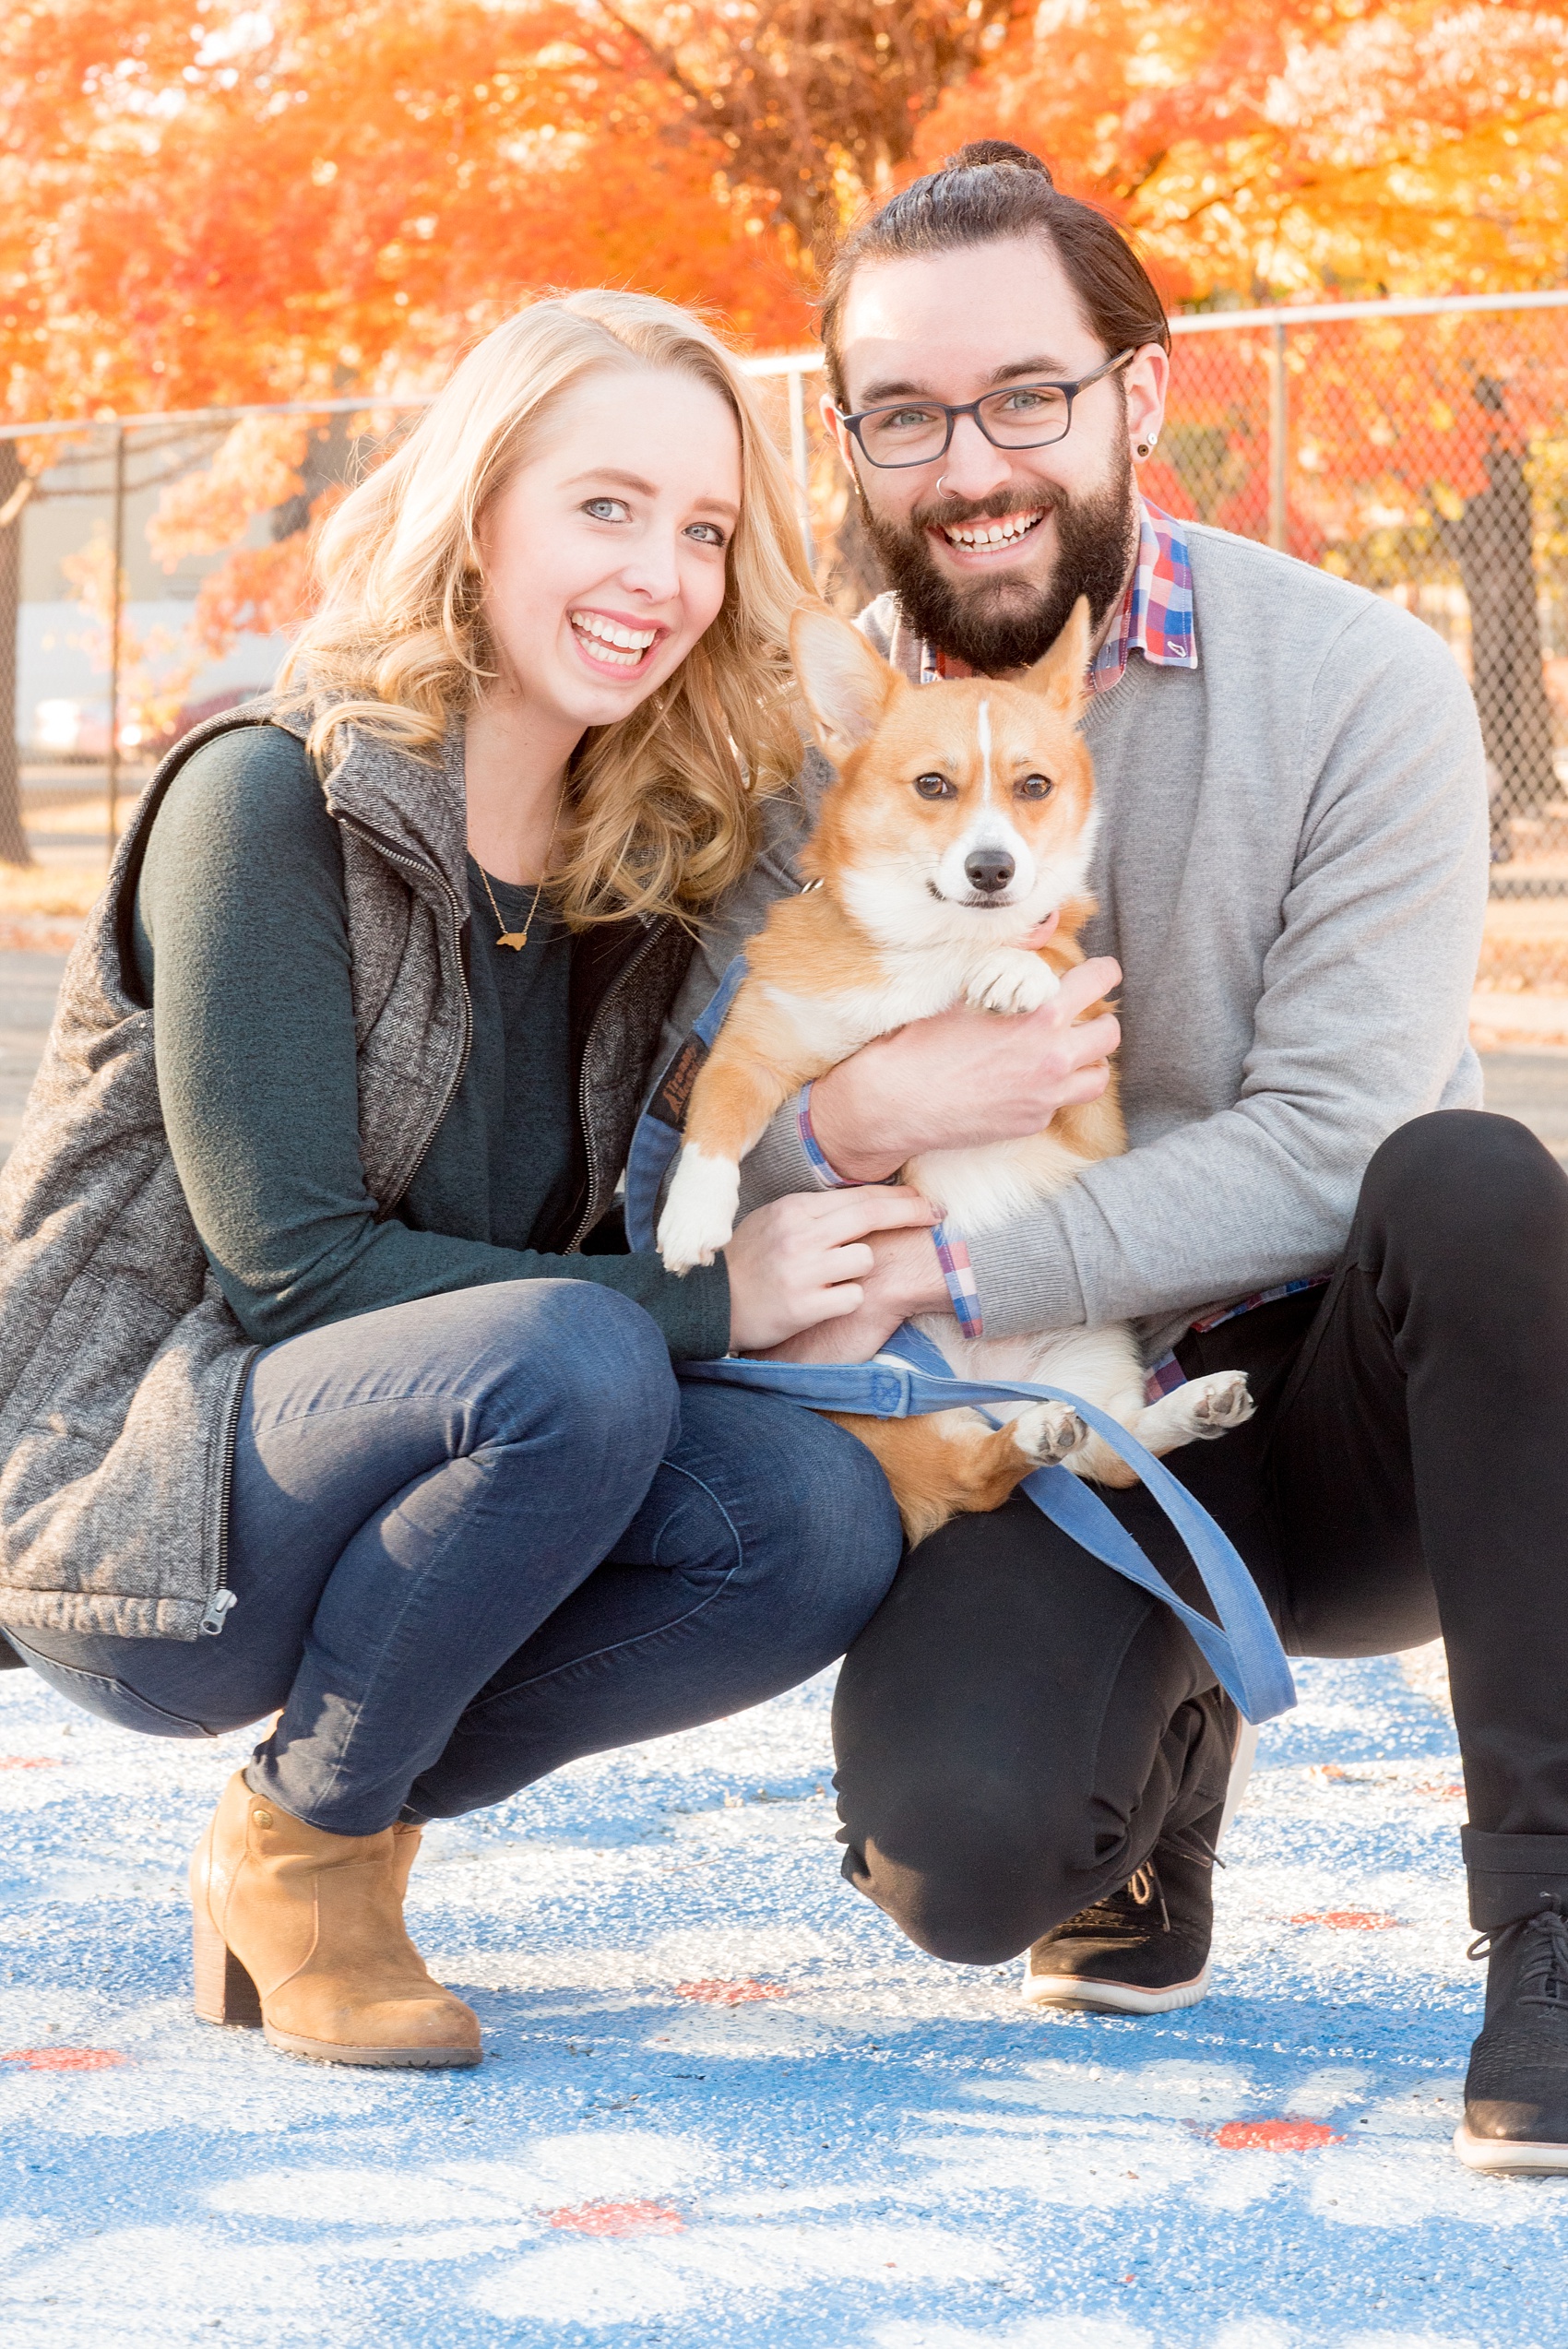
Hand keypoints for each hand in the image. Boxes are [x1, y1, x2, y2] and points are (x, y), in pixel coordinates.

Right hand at [722, 1187, 936, 1353]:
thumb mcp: (775, 1221)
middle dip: (911, 1213)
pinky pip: (853, 1297)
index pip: (859, 1196)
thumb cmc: (747, 1260)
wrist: (708, 1302)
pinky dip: (849, 1300)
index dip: (899, 1197)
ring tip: (838, 1277)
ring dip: (862, 1268)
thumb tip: (867, 1202)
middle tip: (937, 1215)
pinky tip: (830, 1301)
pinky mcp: (804, 1306)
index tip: (925, 1200)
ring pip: (865, 1259)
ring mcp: (803, 1271)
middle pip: (872, 1215)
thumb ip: (815, 1212)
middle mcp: (800, 1235)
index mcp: (794, 1209)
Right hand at [807, 956, 1121, 1182]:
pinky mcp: (1033, 1123)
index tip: (1102, 973)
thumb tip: (1025, 962)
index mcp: (1040, 1014)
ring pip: (1097, 1077)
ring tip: (1068, 1054)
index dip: (1104, 973)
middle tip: (1083, 1017)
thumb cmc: (924, 1044)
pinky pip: (1059, 1103)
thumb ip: (1007, 979)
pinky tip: (1026, 1083)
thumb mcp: (967, 995)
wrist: (899, 1101)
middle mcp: (1053, 1057)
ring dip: (1087, 1062)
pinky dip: (1052, 1092)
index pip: (1098, 982)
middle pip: (1109, 1034)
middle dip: (1099, 1021)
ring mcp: (1046, 1096)